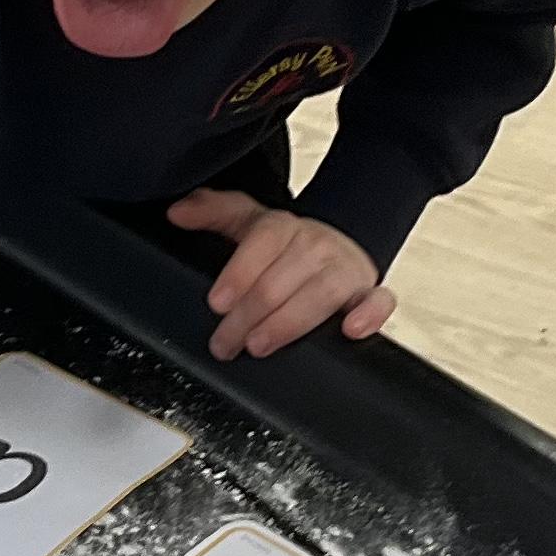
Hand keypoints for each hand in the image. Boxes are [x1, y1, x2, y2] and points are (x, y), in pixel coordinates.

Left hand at [167, 190, 393, 360]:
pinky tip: (349, 330)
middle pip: (280, 281)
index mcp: (285, 227)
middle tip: (225, 342)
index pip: (263, 242)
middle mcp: (316, 246)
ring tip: (259, 344)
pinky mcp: (368, 294)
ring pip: (319, 296)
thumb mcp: (248, 223)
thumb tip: (178, 211)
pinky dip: (369, 315)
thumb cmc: (288, 244)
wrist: (342, 242)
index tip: (219, 302)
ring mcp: (345, 271)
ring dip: (286, 324)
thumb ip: (213, 213)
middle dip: (247, 316)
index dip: (239, 273)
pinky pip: (378, 302)